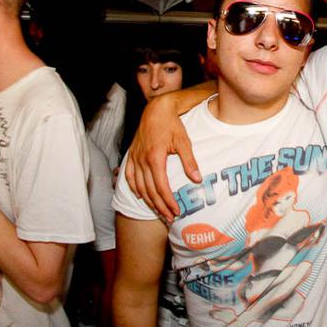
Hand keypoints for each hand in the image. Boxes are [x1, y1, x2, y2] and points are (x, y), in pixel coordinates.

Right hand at [125, 96, 200, 221]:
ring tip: (159, 211)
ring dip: (149, 201)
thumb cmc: (172, 124)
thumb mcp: (184, 142)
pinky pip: (129, 176)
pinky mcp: (132, 155)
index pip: (161, 187)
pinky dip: (134, 188)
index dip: (168, 201)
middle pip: (150, 191)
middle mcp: (142, 160)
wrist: (156, 109)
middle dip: (160, 206)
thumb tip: (197, 179)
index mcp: (155, 158)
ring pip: (139, 186)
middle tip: (170, 217)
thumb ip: (189, 162)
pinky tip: (140, 195)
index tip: (176, 211)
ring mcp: (135, 158)